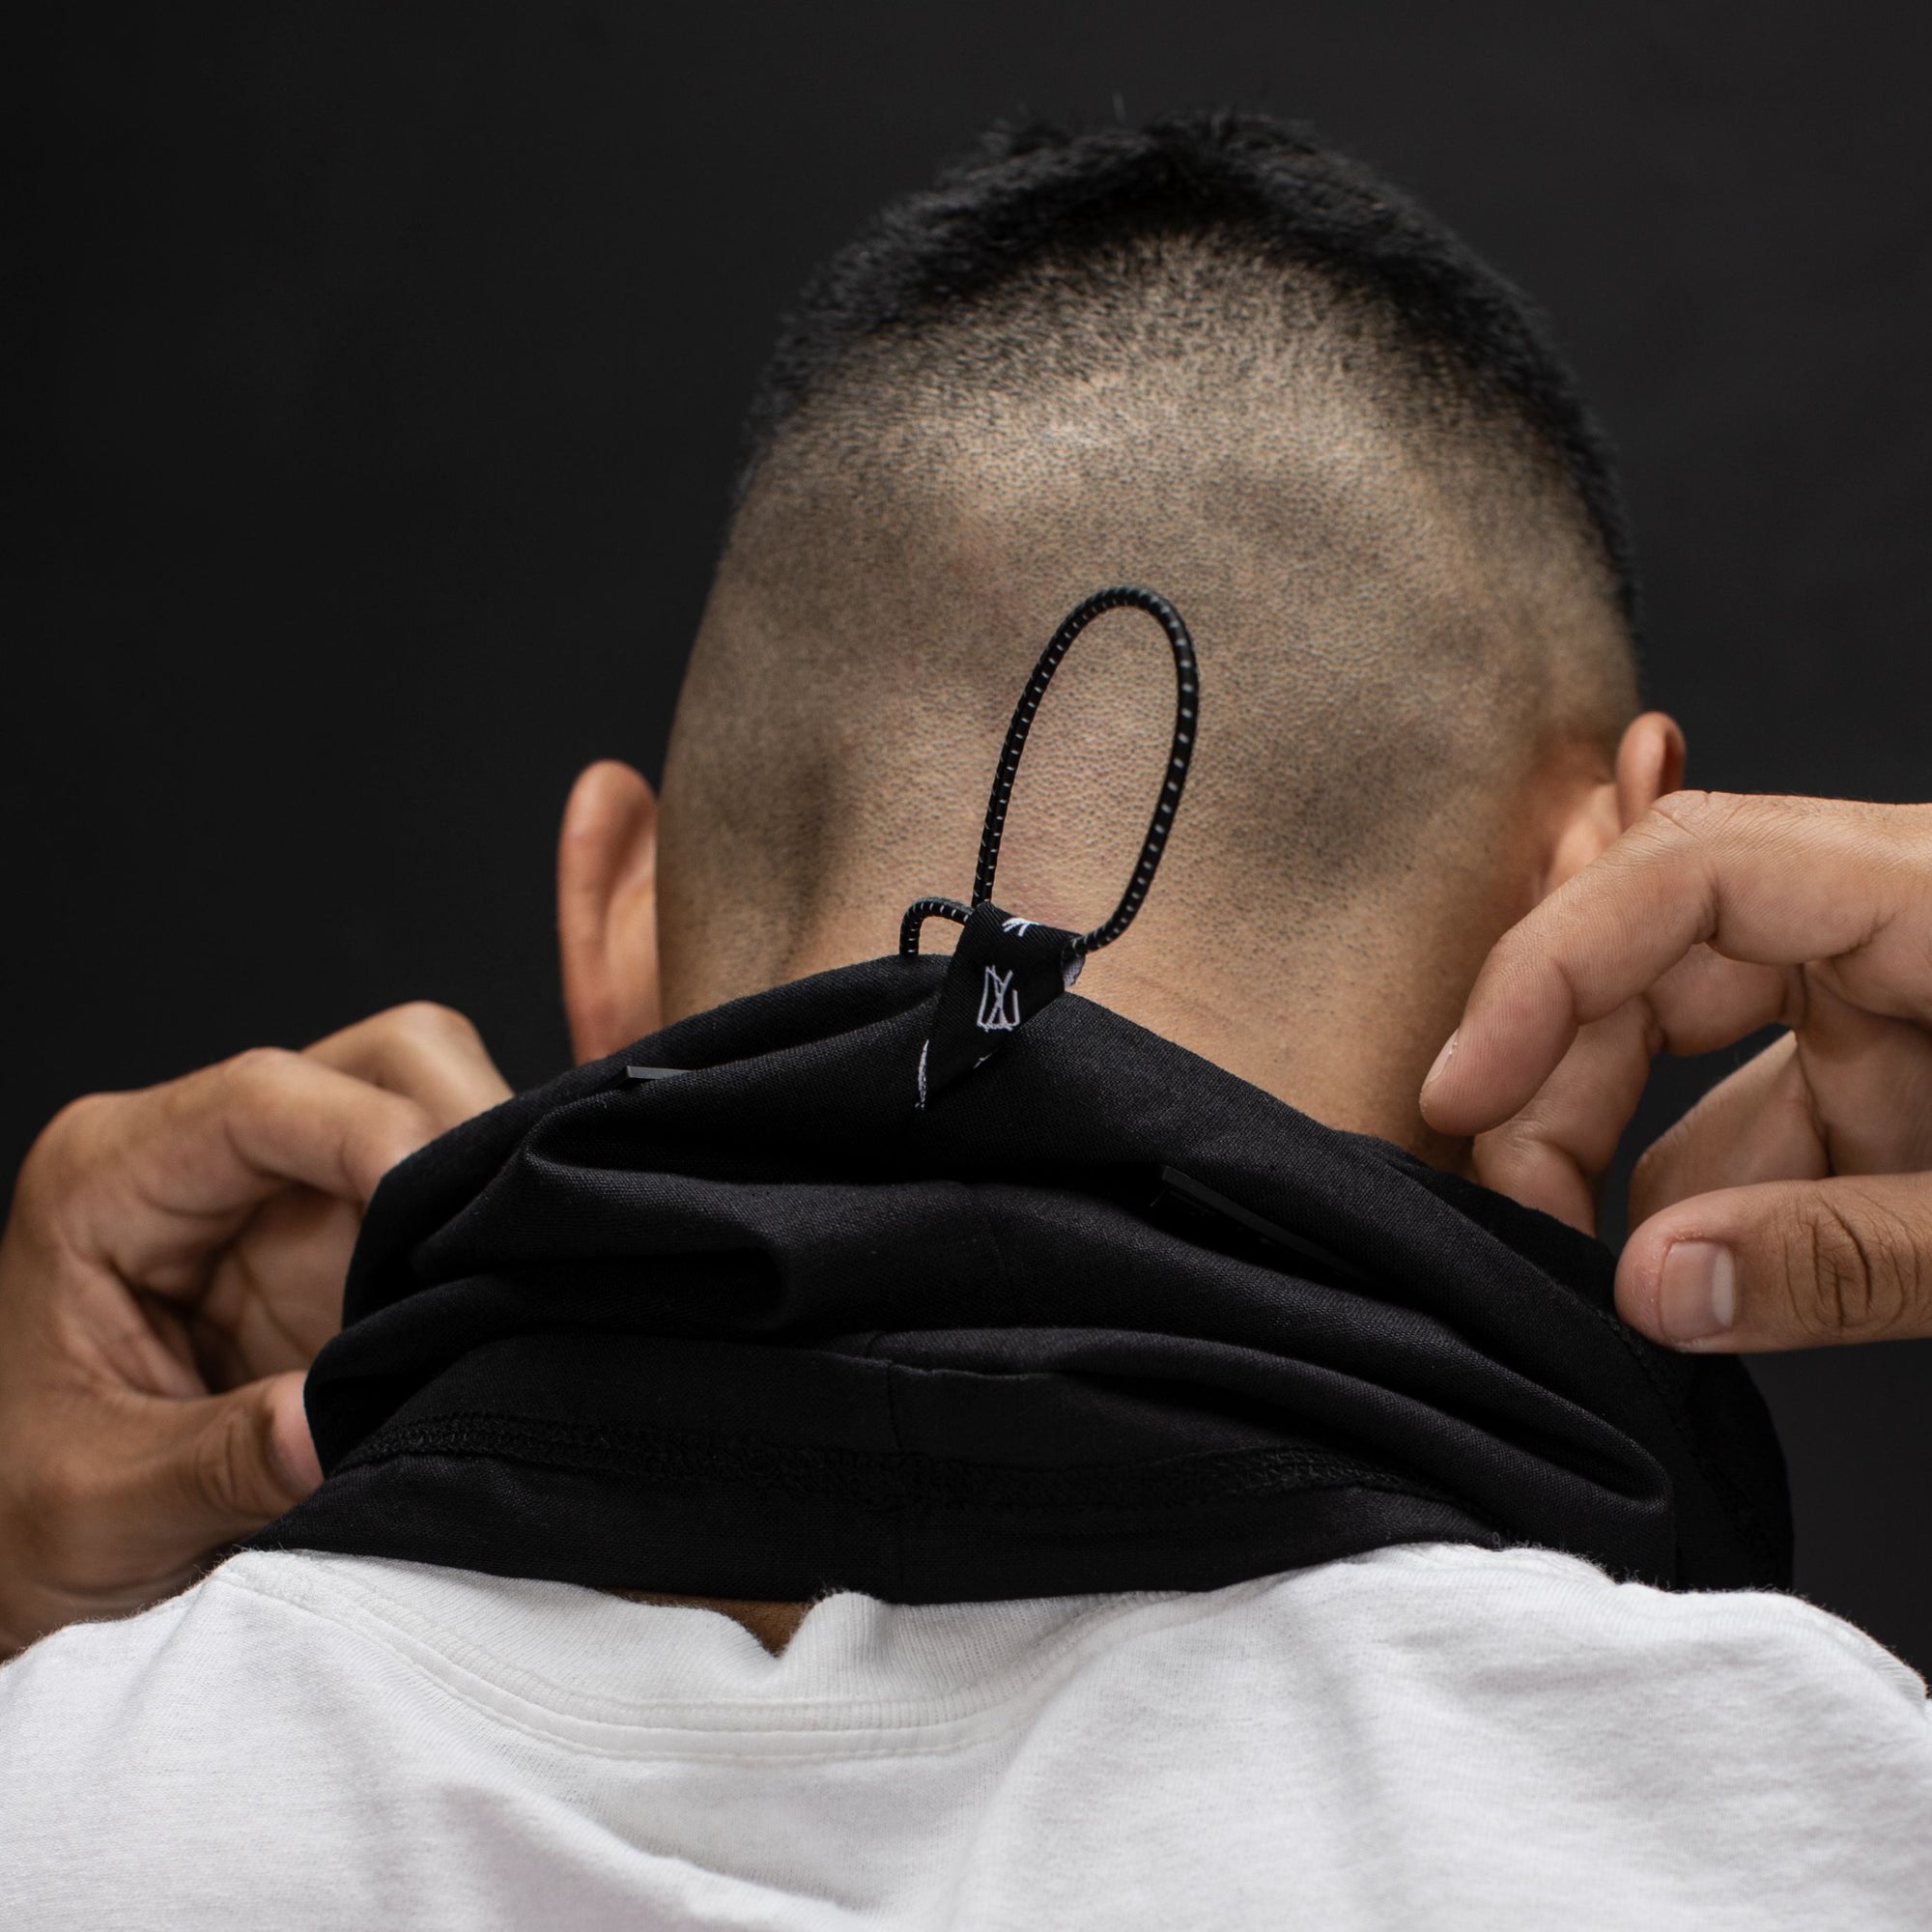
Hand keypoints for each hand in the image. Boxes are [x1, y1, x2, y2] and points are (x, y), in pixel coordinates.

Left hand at [0, 1003, 509, 1655]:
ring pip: (439, 1107)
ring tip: (493, 1293)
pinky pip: (452, 1191)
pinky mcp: (351, 1238)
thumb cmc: (24, 1512)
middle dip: (455, 1141)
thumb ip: (214, 1464)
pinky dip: (487, 1235)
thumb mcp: (98, 1507)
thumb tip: (325, 1425)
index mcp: (108, 1177)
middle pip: (382, 1062)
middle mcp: (208, 1154)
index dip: (374, 1138)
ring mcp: (293, 1189)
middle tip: (494, 1257)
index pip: (265, 1097)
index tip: (444, 1221)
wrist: (33, 1548)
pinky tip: (489, 1305)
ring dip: (482, 1191)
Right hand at [1421, 793, 1931, 1351]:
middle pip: (1653, 960)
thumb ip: (1846, 1256)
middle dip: (1563, 1093)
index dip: (1545, 972)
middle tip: (1526, 1228)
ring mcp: (1896, 986)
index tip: (1459, 1094)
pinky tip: (1695, 1278)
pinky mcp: (1900, 1058)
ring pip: (1689, 1042)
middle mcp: (1893, 918)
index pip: (1685, 871)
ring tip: (1606, 1285)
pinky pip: (1763, 1106)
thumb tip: (1649, 1292)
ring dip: (1624, 1160)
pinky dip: (1710, 1194)